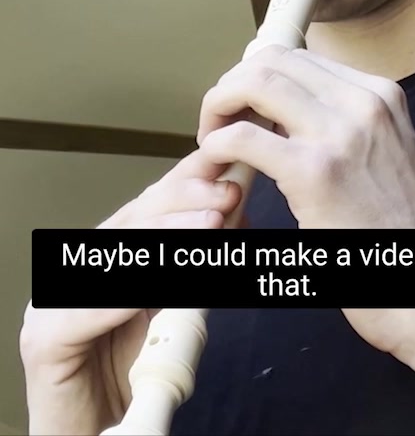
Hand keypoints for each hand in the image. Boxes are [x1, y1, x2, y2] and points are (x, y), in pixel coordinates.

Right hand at [20, 148, 242, 435]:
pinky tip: (169, 274)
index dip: (184, 185)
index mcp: (98, 262)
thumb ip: (192, 264)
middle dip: (183, 202)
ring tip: (213, 222)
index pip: (145, 210)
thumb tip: (231, 214)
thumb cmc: (131, 383)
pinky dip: (136, 288)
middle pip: (131, 225)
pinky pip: (96, 308)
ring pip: (117, 259)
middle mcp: (71, 274)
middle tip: (226, 191)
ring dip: (170, 237)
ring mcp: (52, 304)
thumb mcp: (172, 308)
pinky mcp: (46, 340)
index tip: (224, 167)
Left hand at [197, 45, 414, 358]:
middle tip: (216, 121)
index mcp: (380, 94)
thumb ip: (345, 122)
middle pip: (272, 61)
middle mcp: (363, 102)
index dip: (256, 76)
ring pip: (255, 84)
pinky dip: (216, 146)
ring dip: (219, 107)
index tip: (239, 106)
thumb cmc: (398, 231)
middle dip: (232, 85)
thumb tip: (284, 109)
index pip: (297, 57)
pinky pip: (244, 138)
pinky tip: (216, 164)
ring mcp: (340, 134)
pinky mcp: (315, 173)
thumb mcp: (386, 152)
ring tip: (211, 140)